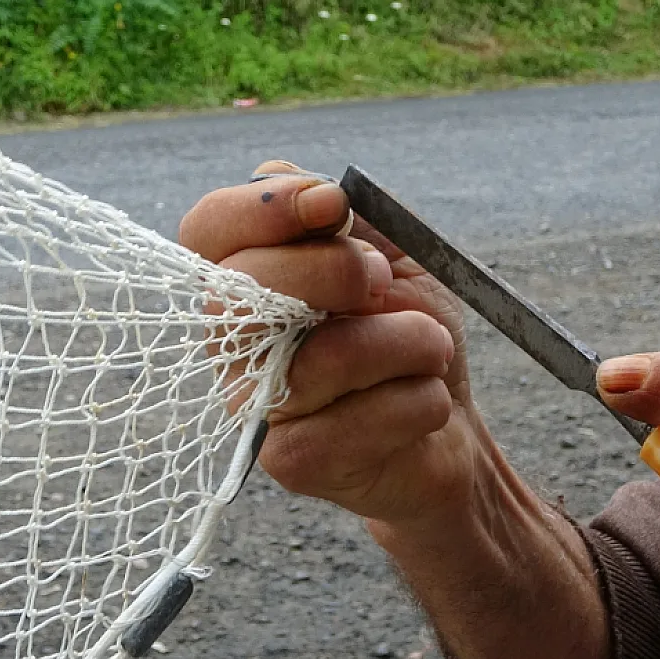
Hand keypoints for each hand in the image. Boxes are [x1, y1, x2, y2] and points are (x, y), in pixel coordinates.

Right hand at [181, 160, 480, 525]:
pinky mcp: (289, 461)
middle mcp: (233, 341)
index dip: (262, 207)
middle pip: (242, 289)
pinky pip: (357, 421)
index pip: (207, 228)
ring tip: (430, 349)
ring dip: (406, 343)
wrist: (452, 423)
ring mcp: (254, 404)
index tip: (332, 204)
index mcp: (246, 279)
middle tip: (384, 284)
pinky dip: (418, 401)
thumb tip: (316, 197)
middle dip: (333, 271)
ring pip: (321, 360)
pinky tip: (423, 404)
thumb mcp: (394, 251)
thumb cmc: (411, 332)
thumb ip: (350, 215)